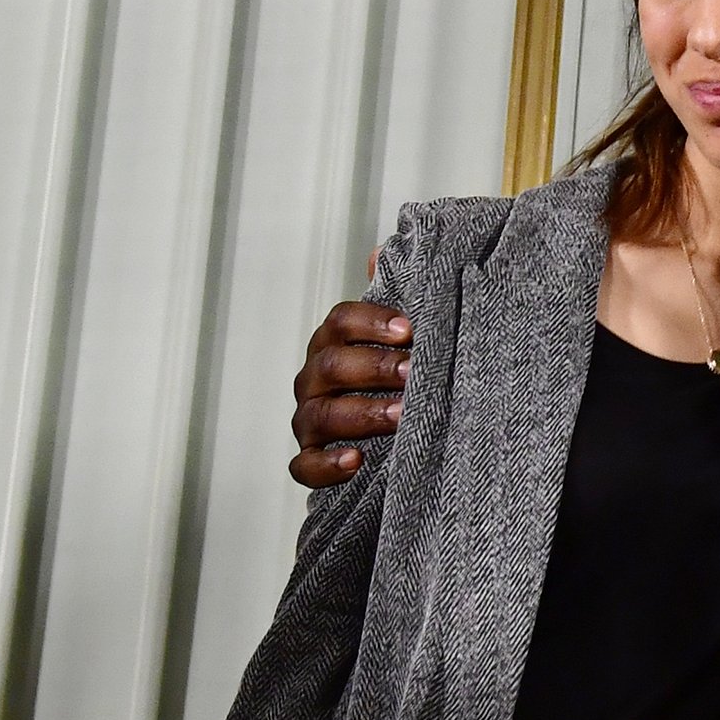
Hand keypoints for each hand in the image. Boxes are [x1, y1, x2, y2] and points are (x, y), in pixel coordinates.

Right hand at [289, 298, 412, 487]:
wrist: (394, 429)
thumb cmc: (398, 372)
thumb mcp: (404, 334)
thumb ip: (395, 293)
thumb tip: (379, 253)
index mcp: (334, 342)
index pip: (340, 322)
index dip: (371, 322)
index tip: (409, 329)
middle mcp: (315, 378)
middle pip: (332, 367)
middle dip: (375, 368)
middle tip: (415, 372)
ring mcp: (309, 419)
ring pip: (321, 415)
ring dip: (363, 414)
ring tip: (401, 414)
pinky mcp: (310, 460)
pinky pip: (304, 466)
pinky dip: (326, 465)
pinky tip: (356, 460)